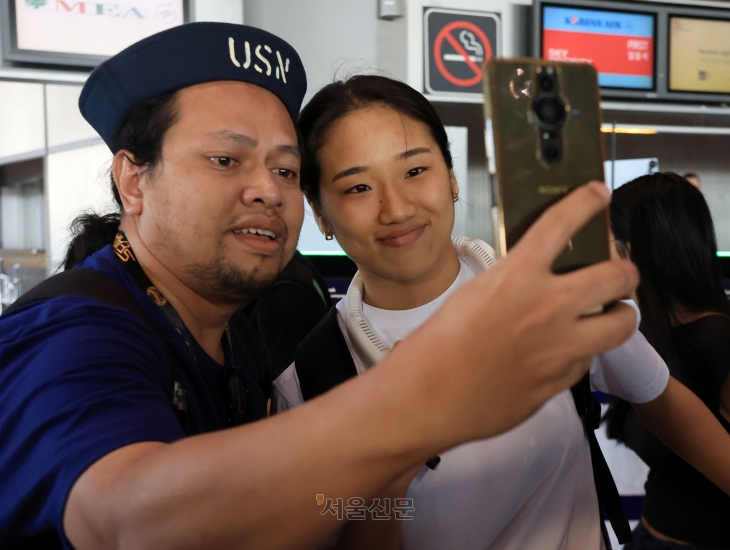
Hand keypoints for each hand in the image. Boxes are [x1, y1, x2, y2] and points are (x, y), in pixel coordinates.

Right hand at [380, 182, 638, 448]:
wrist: (429, 397)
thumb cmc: (437, 344)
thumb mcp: (473, 296)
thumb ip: (512, 284)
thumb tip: (533, 283)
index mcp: (518, 276)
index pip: (562, 224)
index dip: (587, 202)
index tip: (599, 194)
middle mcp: (548, 306)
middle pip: (618, 276)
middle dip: (626, 271)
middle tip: (621, 274)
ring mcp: (561, 347)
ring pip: (622, 323)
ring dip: (620, 314)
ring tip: (612, 315)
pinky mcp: (561, 381)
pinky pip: (587, 360)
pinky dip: (582, 353)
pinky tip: (564, 354)